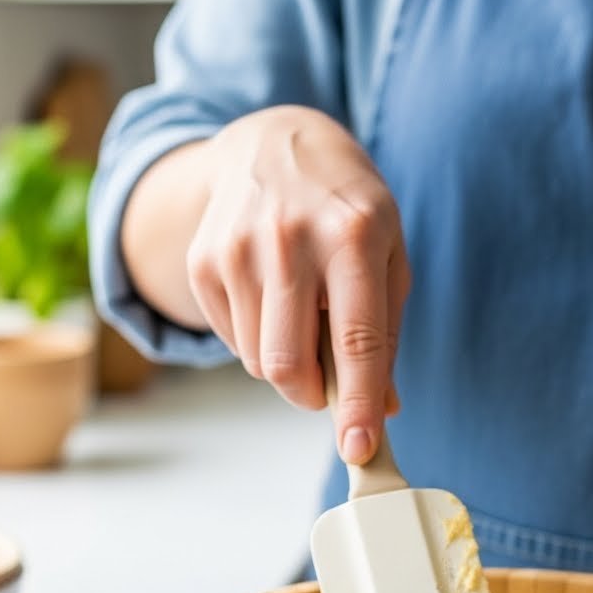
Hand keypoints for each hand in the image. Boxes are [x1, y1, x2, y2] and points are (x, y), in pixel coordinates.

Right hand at [187, 105, 409, 462]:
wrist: (275, 143)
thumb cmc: (345, 208)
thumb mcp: (387, 254)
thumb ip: (385, 334)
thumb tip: (384, 409)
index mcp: (353, 237)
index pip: (356, 341)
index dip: (358, 404)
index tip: (359, 450)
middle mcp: (291, 241)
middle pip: (290, 366)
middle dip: (312, 395)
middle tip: (327, 383)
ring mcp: (239, 249)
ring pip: (259, 362)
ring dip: (285, 364)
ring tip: (300, 316)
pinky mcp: (204, 260)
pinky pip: (232, 342)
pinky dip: (256, 340)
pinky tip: (270, 298)